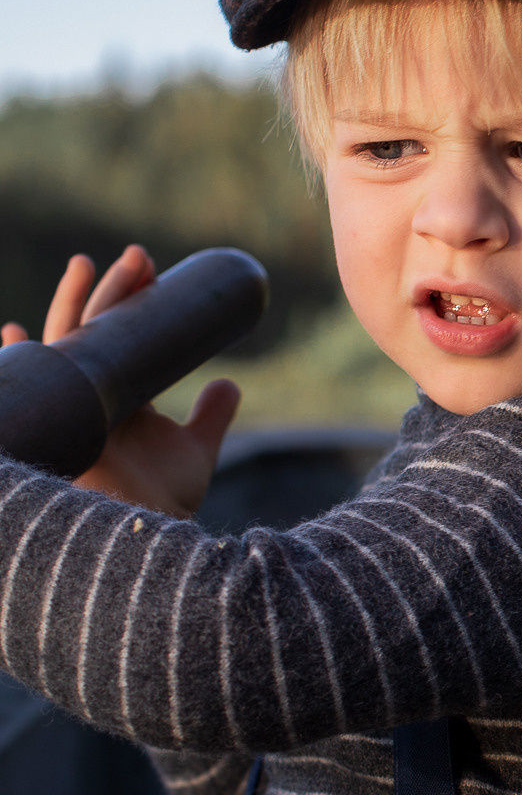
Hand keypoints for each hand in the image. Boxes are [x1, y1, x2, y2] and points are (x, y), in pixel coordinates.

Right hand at [1, 246, 240, 518]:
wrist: (149, 538)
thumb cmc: (161, 501)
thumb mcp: (194, 451)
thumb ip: (209, 417)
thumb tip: (228, 382)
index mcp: (117, 398)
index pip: (117, 338)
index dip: (129, 303)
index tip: (147, 270)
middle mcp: (90, 399)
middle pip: (91, 332)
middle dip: (108, 292)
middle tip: (138, 256)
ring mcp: (74, 409)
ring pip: (67, 345)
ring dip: (75, 304)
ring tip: (89, 265)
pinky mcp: (63, 428)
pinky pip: (39, 383)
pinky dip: (21, 360)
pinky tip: (13, 334)